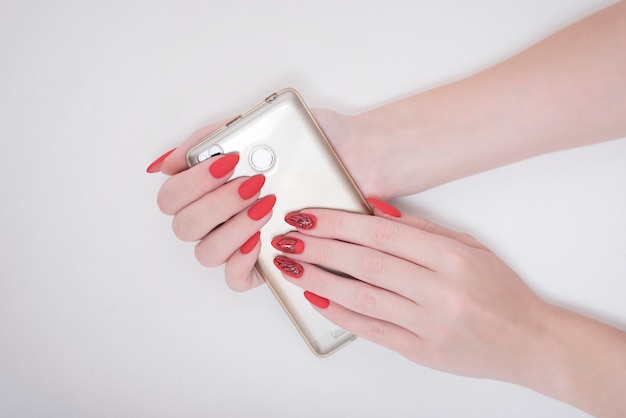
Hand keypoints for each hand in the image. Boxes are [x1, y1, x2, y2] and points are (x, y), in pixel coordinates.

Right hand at [147, 110, 396, 290]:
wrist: (360, 155)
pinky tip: (261, 240)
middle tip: (253, 183)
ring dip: (231, 228)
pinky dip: (241, 261)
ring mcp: (242, 239)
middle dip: (215, 203)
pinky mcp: (267, 261)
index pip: (170, 196)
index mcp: (212, 185)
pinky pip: (235, 279)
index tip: (228, 163)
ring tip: (266, 206)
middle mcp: (221, 215)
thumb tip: (164, 162)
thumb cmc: (313, 140)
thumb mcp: (261, 122)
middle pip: (182, 226)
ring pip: (205, 253)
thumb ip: (211, 136)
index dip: (190, 183)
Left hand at [271, 202, 548, 382]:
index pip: (381, 235)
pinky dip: (341, 313)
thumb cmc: (499, 291)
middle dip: (319, 248)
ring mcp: (429, 325)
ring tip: (291, 266)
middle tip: (287, 238)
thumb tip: (372, 210)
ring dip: (320, 280)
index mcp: (452, 258)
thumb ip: (420, 229)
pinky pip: (372, 330)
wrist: (529, 341)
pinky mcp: (421, 352)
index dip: (338, 223)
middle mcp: (440, 291)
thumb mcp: (468, 247)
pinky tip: (317, 298)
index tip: (308, 216)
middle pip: (366, 263)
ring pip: (362, 297)